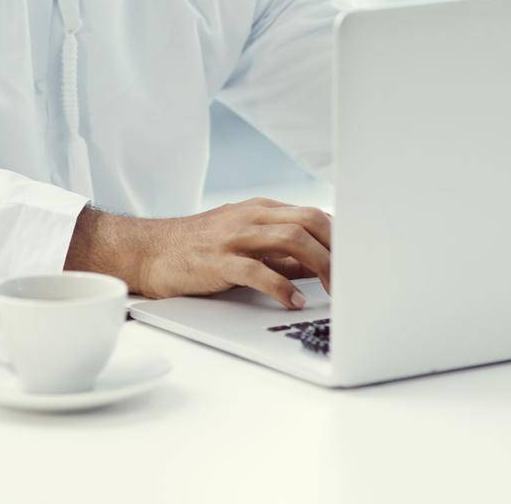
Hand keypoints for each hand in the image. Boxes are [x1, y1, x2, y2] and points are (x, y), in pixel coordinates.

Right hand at [64, 197, 331, 309]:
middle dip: (338, 249)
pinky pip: (257, 270)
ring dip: (320, 265)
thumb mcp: (244, 242)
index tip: (361, 261)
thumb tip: (322, 268)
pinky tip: (294, 301)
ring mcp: (234, 236)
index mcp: (261, 210)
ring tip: (334, 291)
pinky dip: (281, 286)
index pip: (314, 214)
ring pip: (290, 239)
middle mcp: (251, 217)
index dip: (342, 237)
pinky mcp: (218, 260)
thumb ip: (281, 253)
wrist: (148, 250)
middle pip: (309, 221)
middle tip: (353, 279)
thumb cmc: (199, 249)